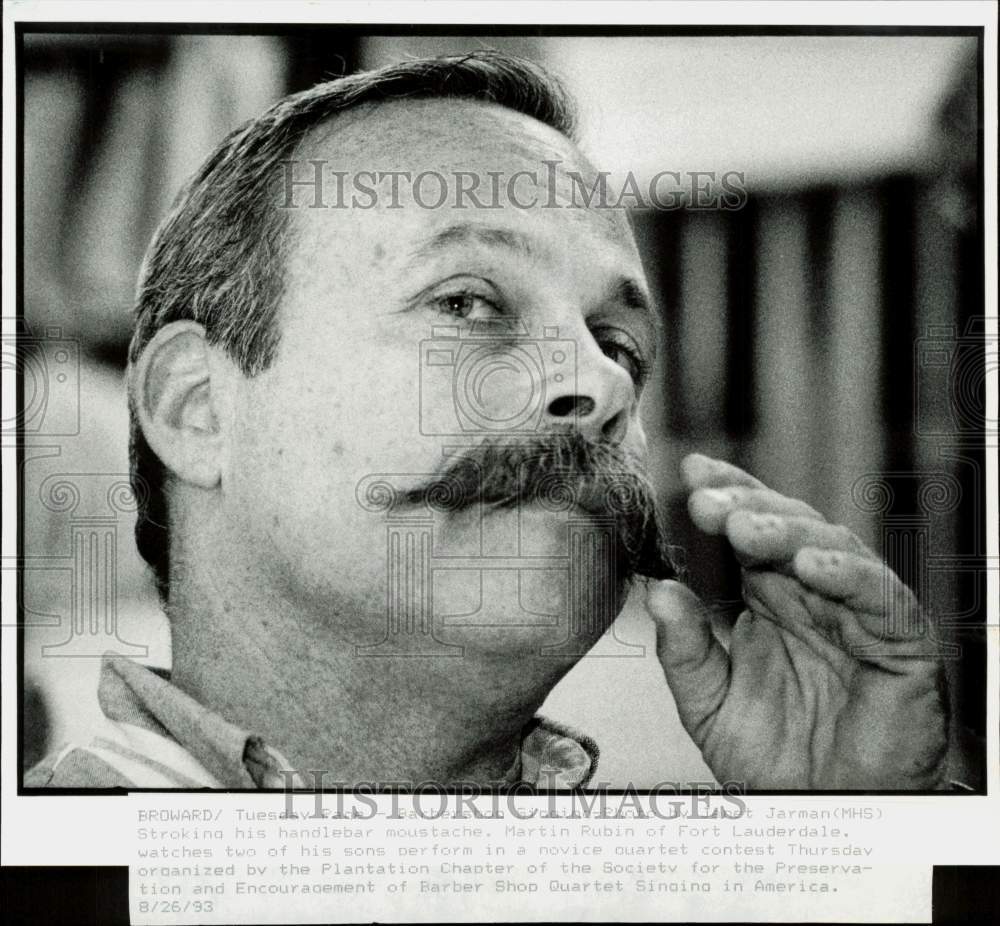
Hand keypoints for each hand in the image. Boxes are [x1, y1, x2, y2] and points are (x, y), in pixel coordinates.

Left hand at [646, 453, 949, 789]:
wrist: (821, 816)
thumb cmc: (774, 758)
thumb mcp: (709, 702)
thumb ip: (685, 649)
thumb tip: (659, 590)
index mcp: (771, 599)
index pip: (751, 531)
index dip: (728, 495)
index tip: (691, 472)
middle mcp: (813, 597)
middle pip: (788, 528)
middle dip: (747, 506)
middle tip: (706, 500)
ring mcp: (857, 616)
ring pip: (833, 550)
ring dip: (788, 533)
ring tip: (744, 527)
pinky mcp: (900, 645)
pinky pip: (880, 600)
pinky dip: (849, 577)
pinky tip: (810, 566)